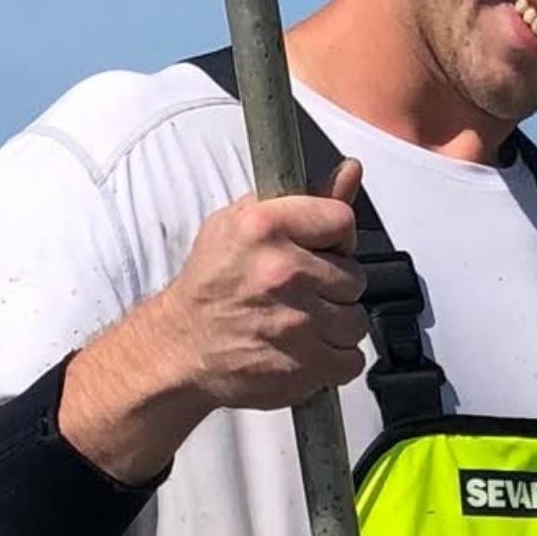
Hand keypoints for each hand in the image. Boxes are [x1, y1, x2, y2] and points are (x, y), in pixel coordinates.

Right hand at [159, 158, 369, 410]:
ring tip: (301, 321)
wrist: (179, 349)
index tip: (318, 250)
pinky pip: (351, 359)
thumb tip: (353, 168)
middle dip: (333, 285)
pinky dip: (335, 359)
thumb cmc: (213, 282)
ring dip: (335, 323)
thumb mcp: (244, 222)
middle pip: (355, 275)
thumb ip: (306, 198)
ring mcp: (296, 323)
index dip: (335, 238)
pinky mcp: (302, 367)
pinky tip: (307, 350)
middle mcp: (283, 272)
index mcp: (266, 227)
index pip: (342, 221)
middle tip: (299, 291)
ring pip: (356, 319)